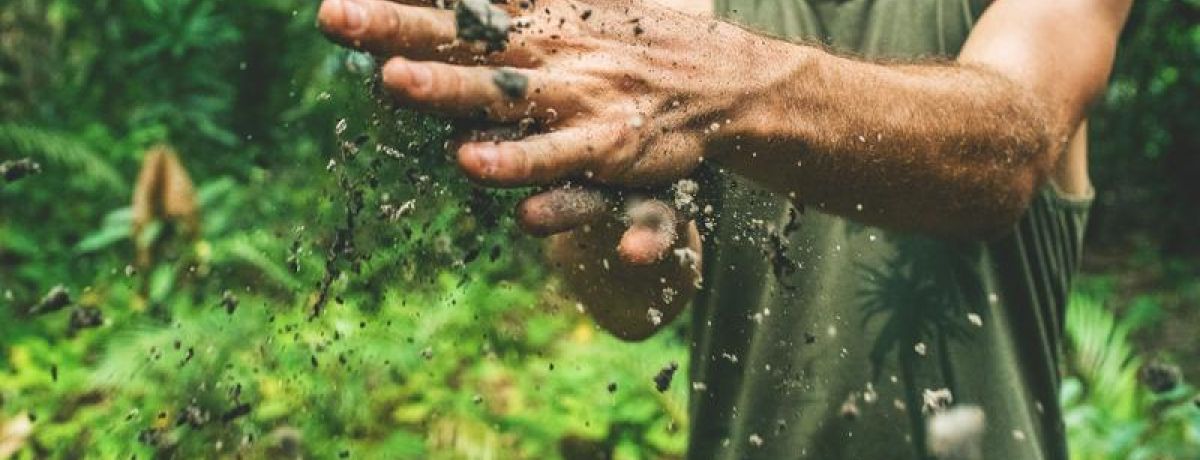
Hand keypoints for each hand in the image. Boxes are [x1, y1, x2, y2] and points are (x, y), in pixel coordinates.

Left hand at [317, 0, 767, 186]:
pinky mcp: (611, 147)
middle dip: (398, 28)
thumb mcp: (574, 11)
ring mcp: (578, 98)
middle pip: (461, 39)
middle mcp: (548, 55)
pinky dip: (531, 168)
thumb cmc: (631, 45)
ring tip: (394, 82)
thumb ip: (516, 7)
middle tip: (335, 16)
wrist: (720, 79)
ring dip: (451, 90)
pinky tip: (490, 182)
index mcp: (535, 23)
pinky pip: (565, 159)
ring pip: (505, 96)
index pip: (457, 5)